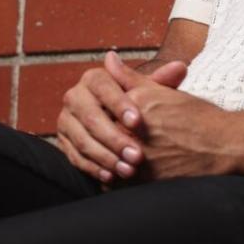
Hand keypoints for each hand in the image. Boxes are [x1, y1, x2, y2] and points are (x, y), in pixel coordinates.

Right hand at [56, 50, 187, 186]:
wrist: (116, 125)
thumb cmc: (136, 106)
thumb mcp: (148, 94)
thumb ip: (162, 82)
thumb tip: (179, 67)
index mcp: (93, 79)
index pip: (102, 86)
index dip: (119, 103)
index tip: (137, 122)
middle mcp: (75, 96)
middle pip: (90, 116)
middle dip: (115, 138)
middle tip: (137, 156)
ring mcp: (66, 120)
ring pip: (82, 139)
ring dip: (106, 157)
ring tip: (128, 170)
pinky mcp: (63, 141)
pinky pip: (75, 157)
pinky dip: (94, 168)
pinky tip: (111, 176)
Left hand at [107, 55, 238, 181]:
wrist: (225, 146)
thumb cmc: (198, 117)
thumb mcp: (163, 92)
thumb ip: (130, 78)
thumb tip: (108, 59)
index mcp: (135, 104)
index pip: (100, 108)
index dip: (99, 114)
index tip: (103, 118)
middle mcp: (134, 130)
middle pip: (101, 135)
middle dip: (100, 138)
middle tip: (105, 140)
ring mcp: (138, 157)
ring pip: (105, 160)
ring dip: (105, 161)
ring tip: (115, 158)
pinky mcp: (145, 181)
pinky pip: (116, 182)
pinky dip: (115, 180)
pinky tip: (124, 174)